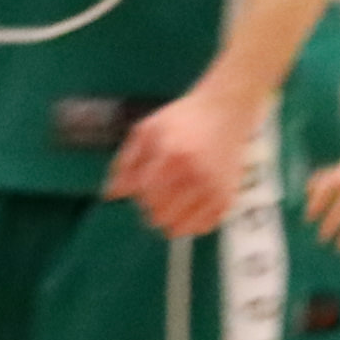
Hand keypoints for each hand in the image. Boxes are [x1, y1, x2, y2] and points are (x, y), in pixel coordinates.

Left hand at [109, 72, 259, 238]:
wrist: (225, 112)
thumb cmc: (181, 120)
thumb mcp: (146, 131)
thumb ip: (126, 164)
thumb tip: (111, 195)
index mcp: (172, 156)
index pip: (144, 195)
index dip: (137, 194)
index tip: (142, 183)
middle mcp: (196, 175)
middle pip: (159, 215)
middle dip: (150, 208)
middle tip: (157, 190)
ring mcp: (214, 189)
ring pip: (179, 227)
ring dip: (169, 219)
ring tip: (172, 200)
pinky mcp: (228, 198)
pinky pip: (203, 227)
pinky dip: (191, 223)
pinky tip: (189, 206)